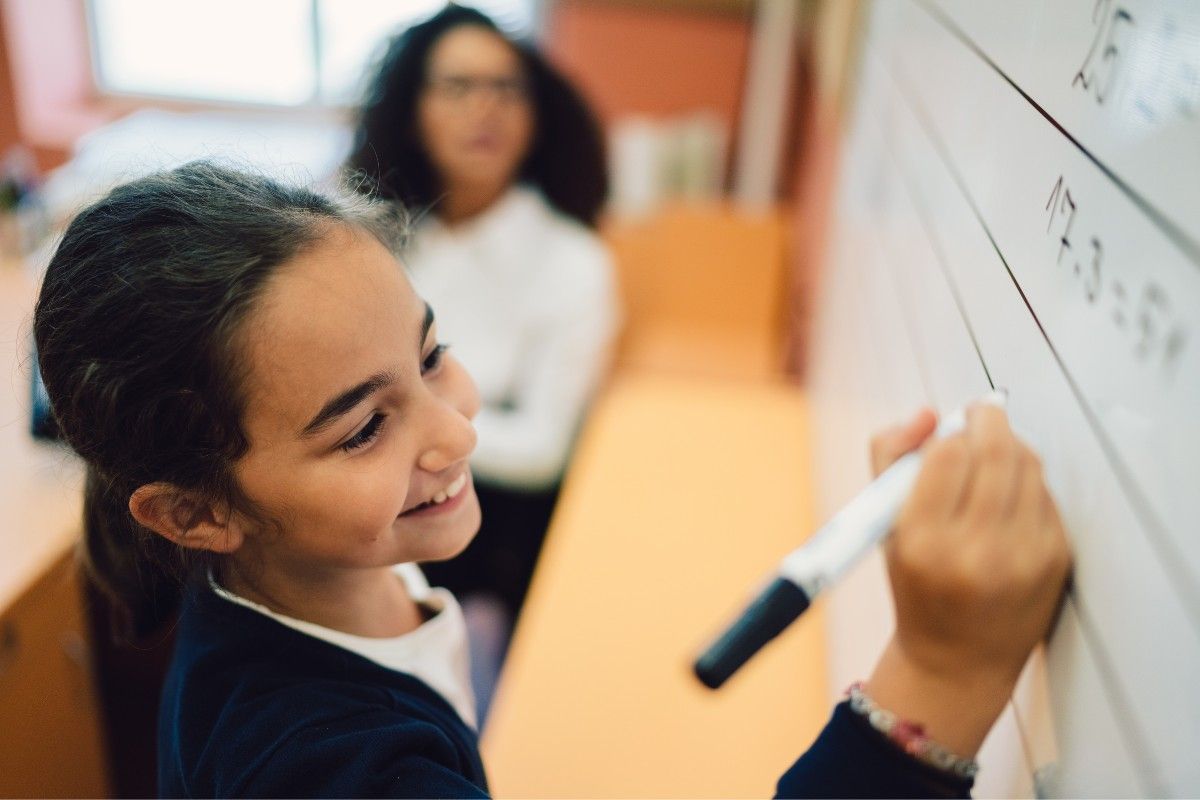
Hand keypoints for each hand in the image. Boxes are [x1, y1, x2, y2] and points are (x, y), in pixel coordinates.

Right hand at [865, 403, 1071, 756]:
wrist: (958, 659)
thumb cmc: (915, 583)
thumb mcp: (881, 525)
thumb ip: (891, 456)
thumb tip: (928, 413)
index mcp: (921, 542)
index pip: (947, 453)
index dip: (947, 433)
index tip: (945, 432)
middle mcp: (974, 552)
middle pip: (997, 450)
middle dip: (987, 419)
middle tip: (979, 415)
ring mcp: (1022, 558)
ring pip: (1028, 464)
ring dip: (1010, 446)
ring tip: (992, 455)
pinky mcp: (1054, 561)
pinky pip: (1046, 494)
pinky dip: (1027, 482)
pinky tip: (1008, 497)